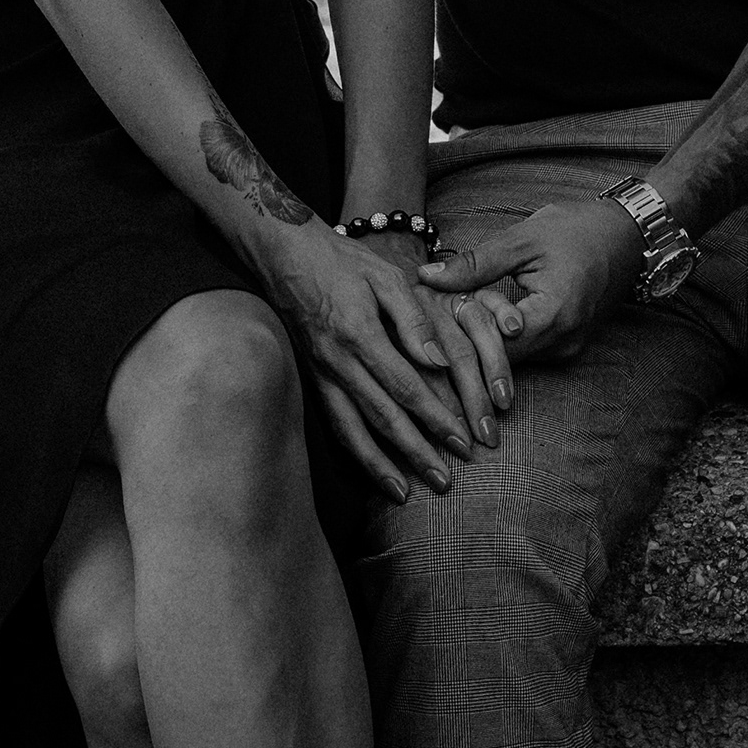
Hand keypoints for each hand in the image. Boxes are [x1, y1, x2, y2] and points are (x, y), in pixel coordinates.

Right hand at [265, 225, 492, 501]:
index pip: (406, 387)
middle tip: (445, 481)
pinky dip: (354, 451)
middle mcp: (338, 361)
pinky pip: (334, 423)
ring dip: (381, 465)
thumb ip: (415, 319)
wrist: (285, 255)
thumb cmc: (343, 261)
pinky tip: (372, 470)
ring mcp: (320, 373)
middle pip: (382, 417)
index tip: (462, 441)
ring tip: (407, 492)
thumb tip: (439, 362)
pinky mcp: (311, 379)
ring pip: (352, 430)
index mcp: (361, 333)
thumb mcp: (386, 276)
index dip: (436, 417)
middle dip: (416, 452)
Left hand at [423, 197, 643, 365]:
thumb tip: (426, 278)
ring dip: (480, 338)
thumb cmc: (577, 230)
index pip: (491, 343)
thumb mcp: (521, 240)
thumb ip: (474, 264)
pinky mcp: (565, 348)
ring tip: (461, 304)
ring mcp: (566, 350)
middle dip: (465, 335)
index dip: (461, 327)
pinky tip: (483, 311)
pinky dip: (499, 336)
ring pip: (508, 358)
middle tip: (442, 305)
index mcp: (554, 315)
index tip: (441, 301)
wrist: (626, 237)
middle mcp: (562, 343)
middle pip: (497, 358)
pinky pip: (523, 352)